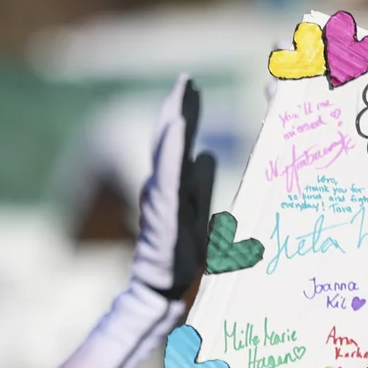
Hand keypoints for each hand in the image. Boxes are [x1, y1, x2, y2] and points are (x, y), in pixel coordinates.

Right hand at [132, 75, 216, 300]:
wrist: (163, 288)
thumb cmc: (182, 256)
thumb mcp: (201, 213)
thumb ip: (201, 183)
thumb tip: (206, 153)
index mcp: (174, 184)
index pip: (180, 141)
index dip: (187, 113)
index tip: (193, 86)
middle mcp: (163, 184)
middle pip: (170, 138)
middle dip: (178, 107)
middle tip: (186, 78)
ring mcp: (160, 195)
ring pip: (165, 150)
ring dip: (173, 119)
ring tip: (180, 92)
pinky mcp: (163, 209)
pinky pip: (168, 174)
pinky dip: (171, 149)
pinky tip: (176, 127)